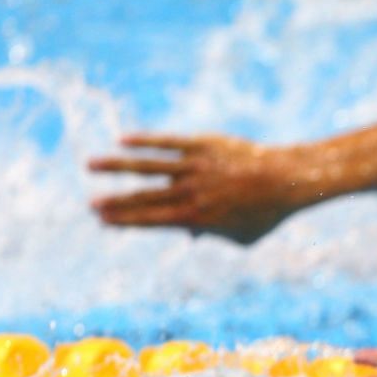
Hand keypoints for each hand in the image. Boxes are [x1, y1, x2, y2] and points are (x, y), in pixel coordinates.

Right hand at [89, 133, 311, 244]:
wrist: (286, 180)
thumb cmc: (266, 213)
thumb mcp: (240, 236)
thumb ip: (211, 235)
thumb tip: (187, 235)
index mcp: (197, 218)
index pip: (152, 220)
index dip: (125, 221)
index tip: (102, 220)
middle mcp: (191, 193)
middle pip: (144, 197)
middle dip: (115, 202)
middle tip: (89, 204)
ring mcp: (195, 167)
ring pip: (147, 166)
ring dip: (116, 166)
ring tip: (90, 165)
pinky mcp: (203, 145)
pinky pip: (168, 143)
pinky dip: (144, 142)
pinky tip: (122, 140)